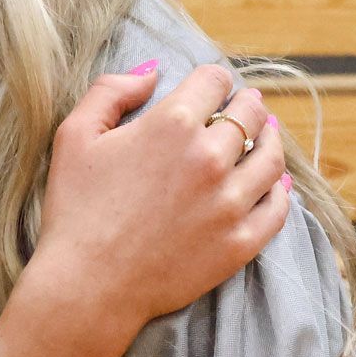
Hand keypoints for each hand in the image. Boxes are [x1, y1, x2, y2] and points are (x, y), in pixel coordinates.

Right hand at [22, 61, 289, 356]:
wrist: (88, 284)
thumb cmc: (75, 208)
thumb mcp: (74, 135)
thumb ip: (111, 91)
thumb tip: (152, 72)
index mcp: (171, 124)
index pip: (214, 80)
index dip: (212, 78)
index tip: (211, 86)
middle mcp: (209, 157)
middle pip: (250, 113)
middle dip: (246, 103)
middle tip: (245, 105)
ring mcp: (230, 202)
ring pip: (271, 157)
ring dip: (270, 140)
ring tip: (265, 136)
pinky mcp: (241, 243)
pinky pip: (278, 209)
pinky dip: (280, 191)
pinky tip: (274, 184)